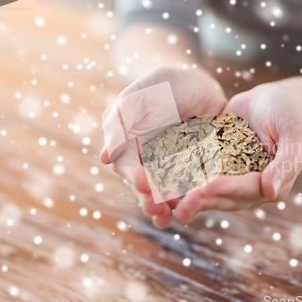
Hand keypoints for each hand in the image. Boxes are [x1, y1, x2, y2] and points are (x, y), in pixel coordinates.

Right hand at [100, 67, 226, 227]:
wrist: (197, 83)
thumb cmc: (162, 85)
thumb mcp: (139, 95)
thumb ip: (121, 120)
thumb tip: (105, 158)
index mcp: (131, 145)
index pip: (129, 166)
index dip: (134, 177)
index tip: (142, 186)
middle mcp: (149, 160)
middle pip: (146, 185)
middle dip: (150, 199)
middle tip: (156, 209)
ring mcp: (173, 166)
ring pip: (168, 190)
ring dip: (167, 206)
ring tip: (169, 218)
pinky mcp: (196, 168)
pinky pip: (192, 185)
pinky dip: (192, 197)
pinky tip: (195, 206)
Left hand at [173, 84, 301, 223]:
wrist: (270, 99)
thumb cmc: (289, 113)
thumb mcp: (295, 133)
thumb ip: (288, 162)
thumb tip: (271, 191)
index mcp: (271, 183)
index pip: (248, 190)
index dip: (228, 189)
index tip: (209, 186)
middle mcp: (249, 186)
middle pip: (224, 196)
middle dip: (202, 199)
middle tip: (179, 204)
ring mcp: (230, 177)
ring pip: (208, 190)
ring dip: (188, 196)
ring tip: (166, 200)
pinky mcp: (214, 165)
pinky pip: (198, 173)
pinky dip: (181, 177)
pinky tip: (162, 178)